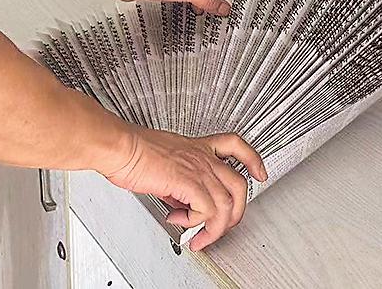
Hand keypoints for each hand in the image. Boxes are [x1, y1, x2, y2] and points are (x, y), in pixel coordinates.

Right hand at [104, 126, 267, 250]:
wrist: (121, 147)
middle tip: (222, 226)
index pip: (235, 145)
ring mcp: (198, 167)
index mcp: (198, 147)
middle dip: (236, 212)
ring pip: (226, 202)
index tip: (260, 173)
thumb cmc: (134, 151)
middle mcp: (202, 156)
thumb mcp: (166, 165)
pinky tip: (180, 220)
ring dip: (215, 226)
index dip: (253, 159)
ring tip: (200, 236)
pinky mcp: (187, 180)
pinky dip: (196, 222)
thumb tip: (182, 205)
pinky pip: (206, 209)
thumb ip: (180, 184)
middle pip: (240, 183)